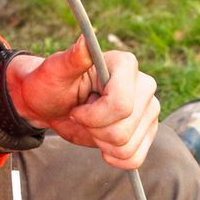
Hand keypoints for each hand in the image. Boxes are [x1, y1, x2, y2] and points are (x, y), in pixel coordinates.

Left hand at [8, 43, 159, 169]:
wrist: (53, 106)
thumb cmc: (50, 84)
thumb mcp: (55, 71)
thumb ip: (72, 57)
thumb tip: (85, 41)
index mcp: (125, 65)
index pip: (122, 106)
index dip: (93, 116)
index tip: (76, 110)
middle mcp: (144, 86)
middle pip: (124, 130)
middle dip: (95, 131)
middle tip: (83, 116)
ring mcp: (148, 110)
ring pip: (128, 146)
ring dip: (102, 143)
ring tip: (92, 125)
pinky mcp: (146, 132)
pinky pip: (135, 159)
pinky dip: (114, 158)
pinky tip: (102, 144)